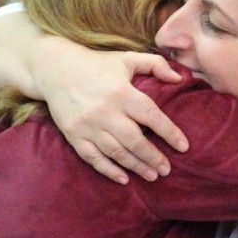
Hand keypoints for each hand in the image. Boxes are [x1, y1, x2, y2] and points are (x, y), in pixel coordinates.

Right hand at [36, 44, 188, 184]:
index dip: (169, 133)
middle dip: (153, 157)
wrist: (54, 69)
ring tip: (152, 175)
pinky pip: (93, 158)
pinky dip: (109, 170)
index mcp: (121, 92)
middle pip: (135, 140)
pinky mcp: (74, 135)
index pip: (151, 116)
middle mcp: (105, 111)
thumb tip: (179, 79)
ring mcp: (88, 126)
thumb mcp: (126, 59)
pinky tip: (123, 178)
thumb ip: (155, 64)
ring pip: (116, 152)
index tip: (183, 146)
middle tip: (167, 170)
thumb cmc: (96, 64)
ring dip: (136, 166)